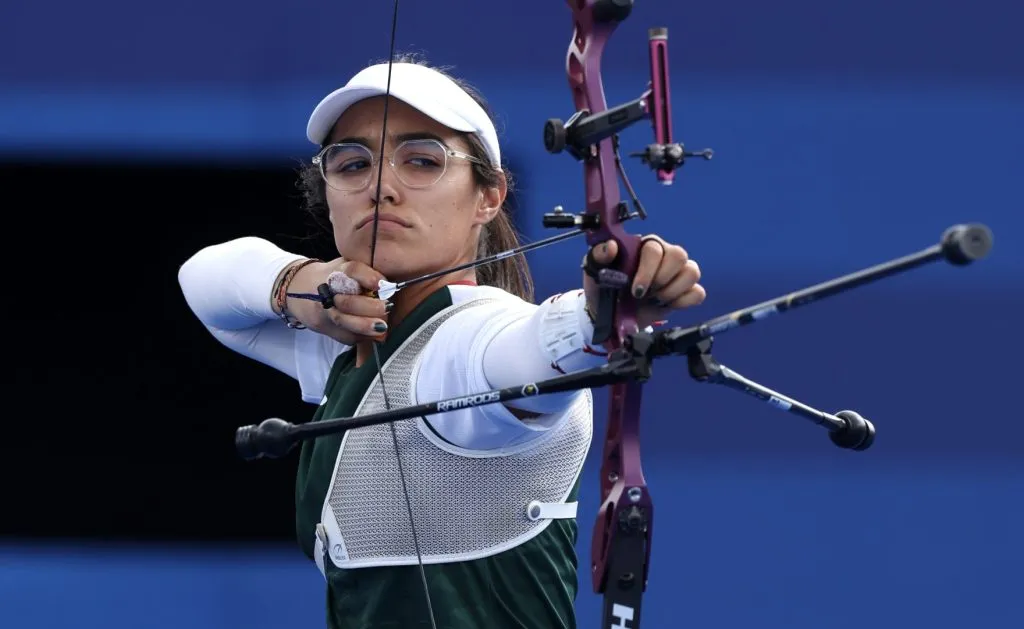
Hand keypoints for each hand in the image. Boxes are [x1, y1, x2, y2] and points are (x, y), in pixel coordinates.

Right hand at [288, 259, 390, 344]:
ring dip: (365, 326)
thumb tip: (390, 288)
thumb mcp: (347, 267)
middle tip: (387, 307)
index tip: (383, 285)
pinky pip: (344, 336)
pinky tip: (374, 334)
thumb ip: (366, 274)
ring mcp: (322, 310)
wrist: (297, 289)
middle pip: (347, 302)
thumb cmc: (333, 277)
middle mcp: (326, 289)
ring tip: (382, 327)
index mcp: (337, 270)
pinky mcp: (321, 326)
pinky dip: (361, 336)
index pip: (352, 270)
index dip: (368, 277)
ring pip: (343, 321)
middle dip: (370, 308)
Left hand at [582, 235, 704, 329]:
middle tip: (645, 295)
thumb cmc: (604, 287)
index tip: (636, 291)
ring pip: (692, 272)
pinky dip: (684, 302)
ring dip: (672, 291)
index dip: (648, 270)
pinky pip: (698, 292)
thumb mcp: (595, 270)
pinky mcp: (685, 291)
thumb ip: (599, 255)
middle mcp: (664, 255)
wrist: (610, 315)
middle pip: (679, 256)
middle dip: (662, 280)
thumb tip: (611, 246)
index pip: (655, 249)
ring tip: (656, 300)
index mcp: (643, 246)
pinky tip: (667, 305)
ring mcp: (677, 273)